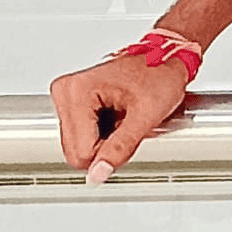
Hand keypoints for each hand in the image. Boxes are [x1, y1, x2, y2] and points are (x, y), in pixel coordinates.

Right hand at [51, 46, 191, 180]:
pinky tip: (116, 117)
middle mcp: (66, 91)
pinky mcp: (72, 102)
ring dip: (104, 141)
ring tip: (123, 119)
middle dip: (105, 148)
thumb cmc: (160, 75)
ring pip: (77, 147)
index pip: (81, 151)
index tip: (128, 132)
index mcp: (77, 91)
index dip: (109, 153)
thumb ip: (120, 148)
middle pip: (75, 152)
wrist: (165, 57)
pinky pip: (81, 136)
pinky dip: (101, 134)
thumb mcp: (146, 116)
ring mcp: (66, 96)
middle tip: (127, 125)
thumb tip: (98, 174)